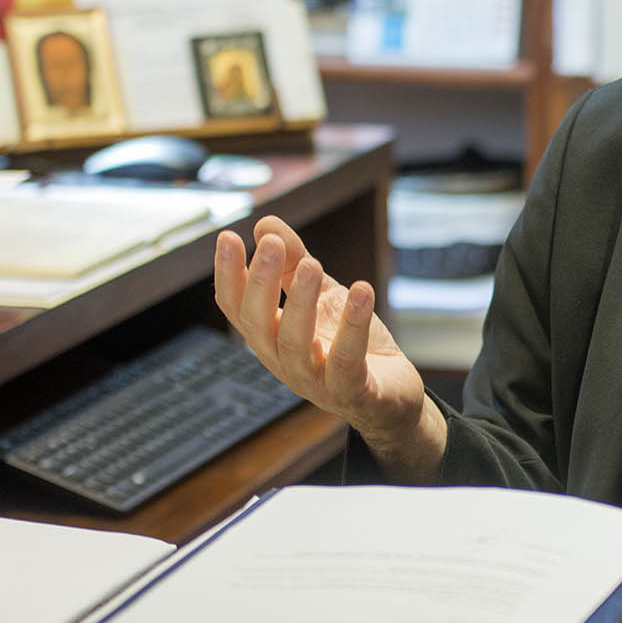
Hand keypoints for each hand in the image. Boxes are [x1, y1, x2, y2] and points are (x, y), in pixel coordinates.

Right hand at [214, 216, 445, 480]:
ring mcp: (317, 382)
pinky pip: (347, 362)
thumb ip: (296, 263)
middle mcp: (285, 363)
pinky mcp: (354, 393)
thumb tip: (265, 224)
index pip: (236, 308)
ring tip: (314, 265)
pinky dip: (353, 327)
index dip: (228, 276)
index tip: (228, 238)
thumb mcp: (323, 297)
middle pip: (259, 325)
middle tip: (272, 245)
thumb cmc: (349, 346)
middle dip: (261, 284)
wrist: (393, 398)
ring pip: (297, 344)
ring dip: (303, 302)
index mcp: (271, 339)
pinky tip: (361, 291)